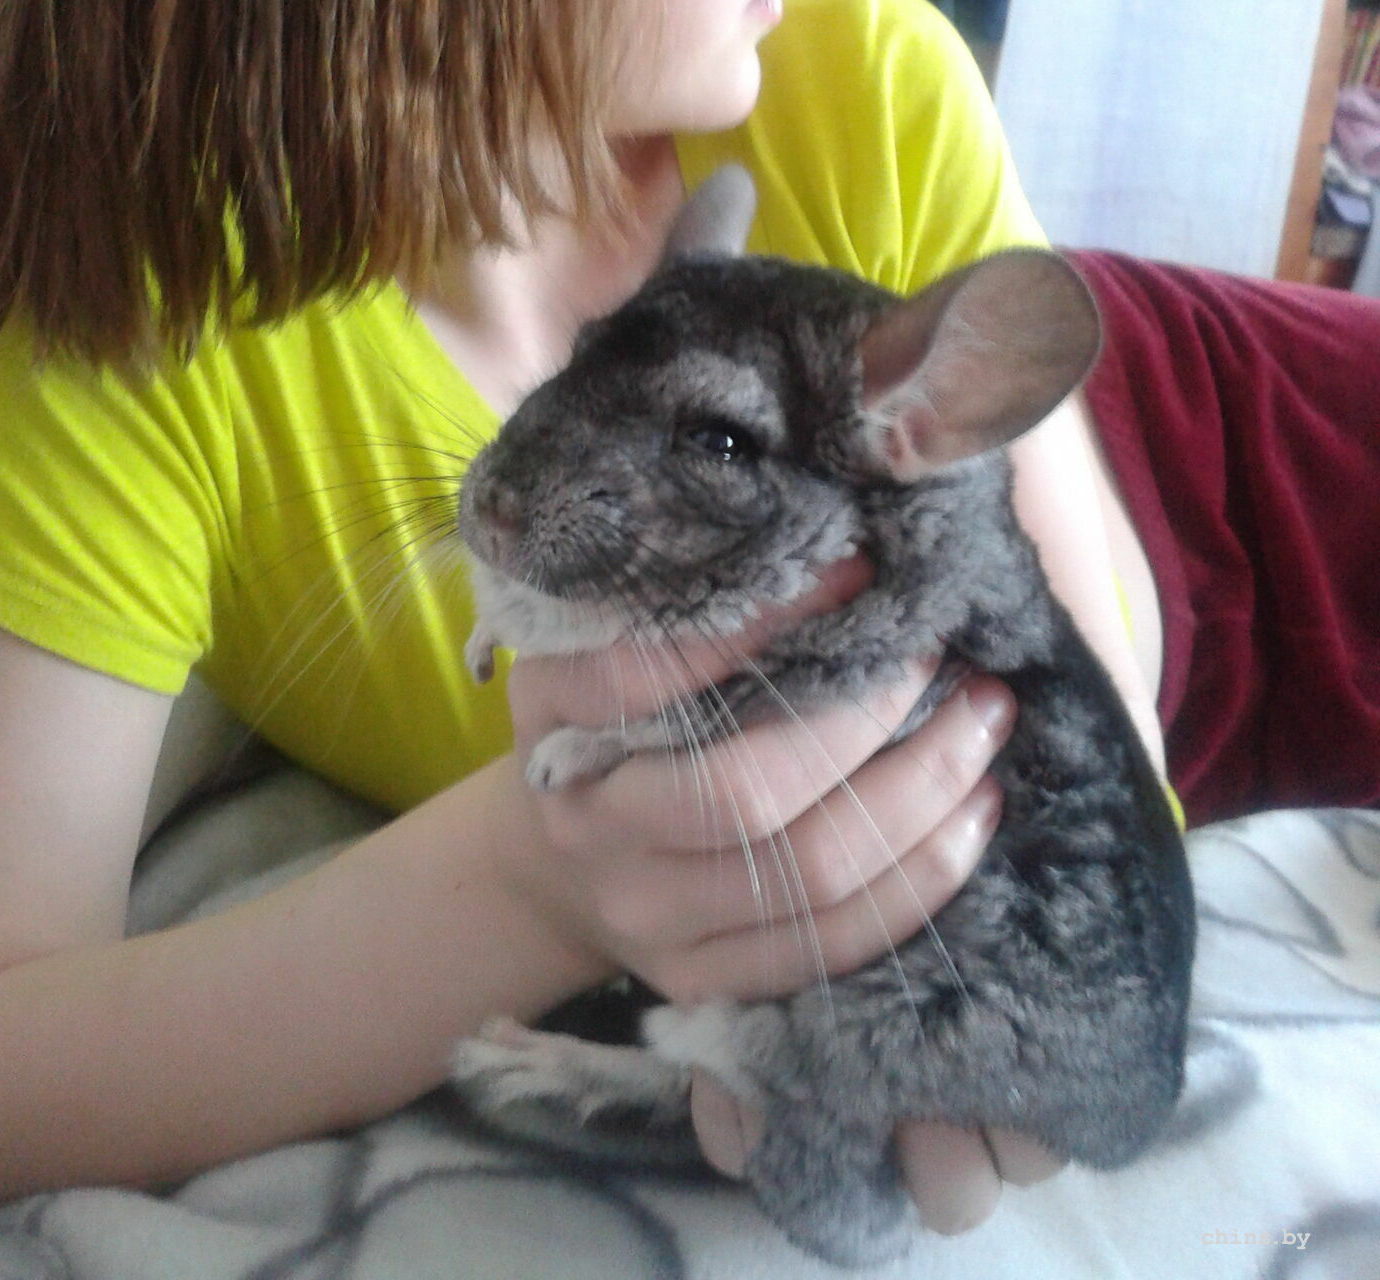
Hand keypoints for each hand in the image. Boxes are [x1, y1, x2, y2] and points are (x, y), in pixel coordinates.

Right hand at [488, 554, 1059, 1229]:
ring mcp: (651, 922)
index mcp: (555, 725)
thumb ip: (688, 611)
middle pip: (748, 791)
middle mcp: (594, 832)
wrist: (551, 869)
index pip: (645, 673)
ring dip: (923, 793)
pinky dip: (922, 877)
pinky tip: (974, 813)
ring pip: (811, 873)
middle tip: (945, 654)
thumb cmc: (605, 728)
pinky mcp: (708, 981)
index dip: (758, 622)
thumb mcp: (603, 651)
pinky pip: (836, 943)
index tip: (857, 572)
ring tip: (983, 722)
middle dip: (870, 716)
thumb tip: (846, 555)